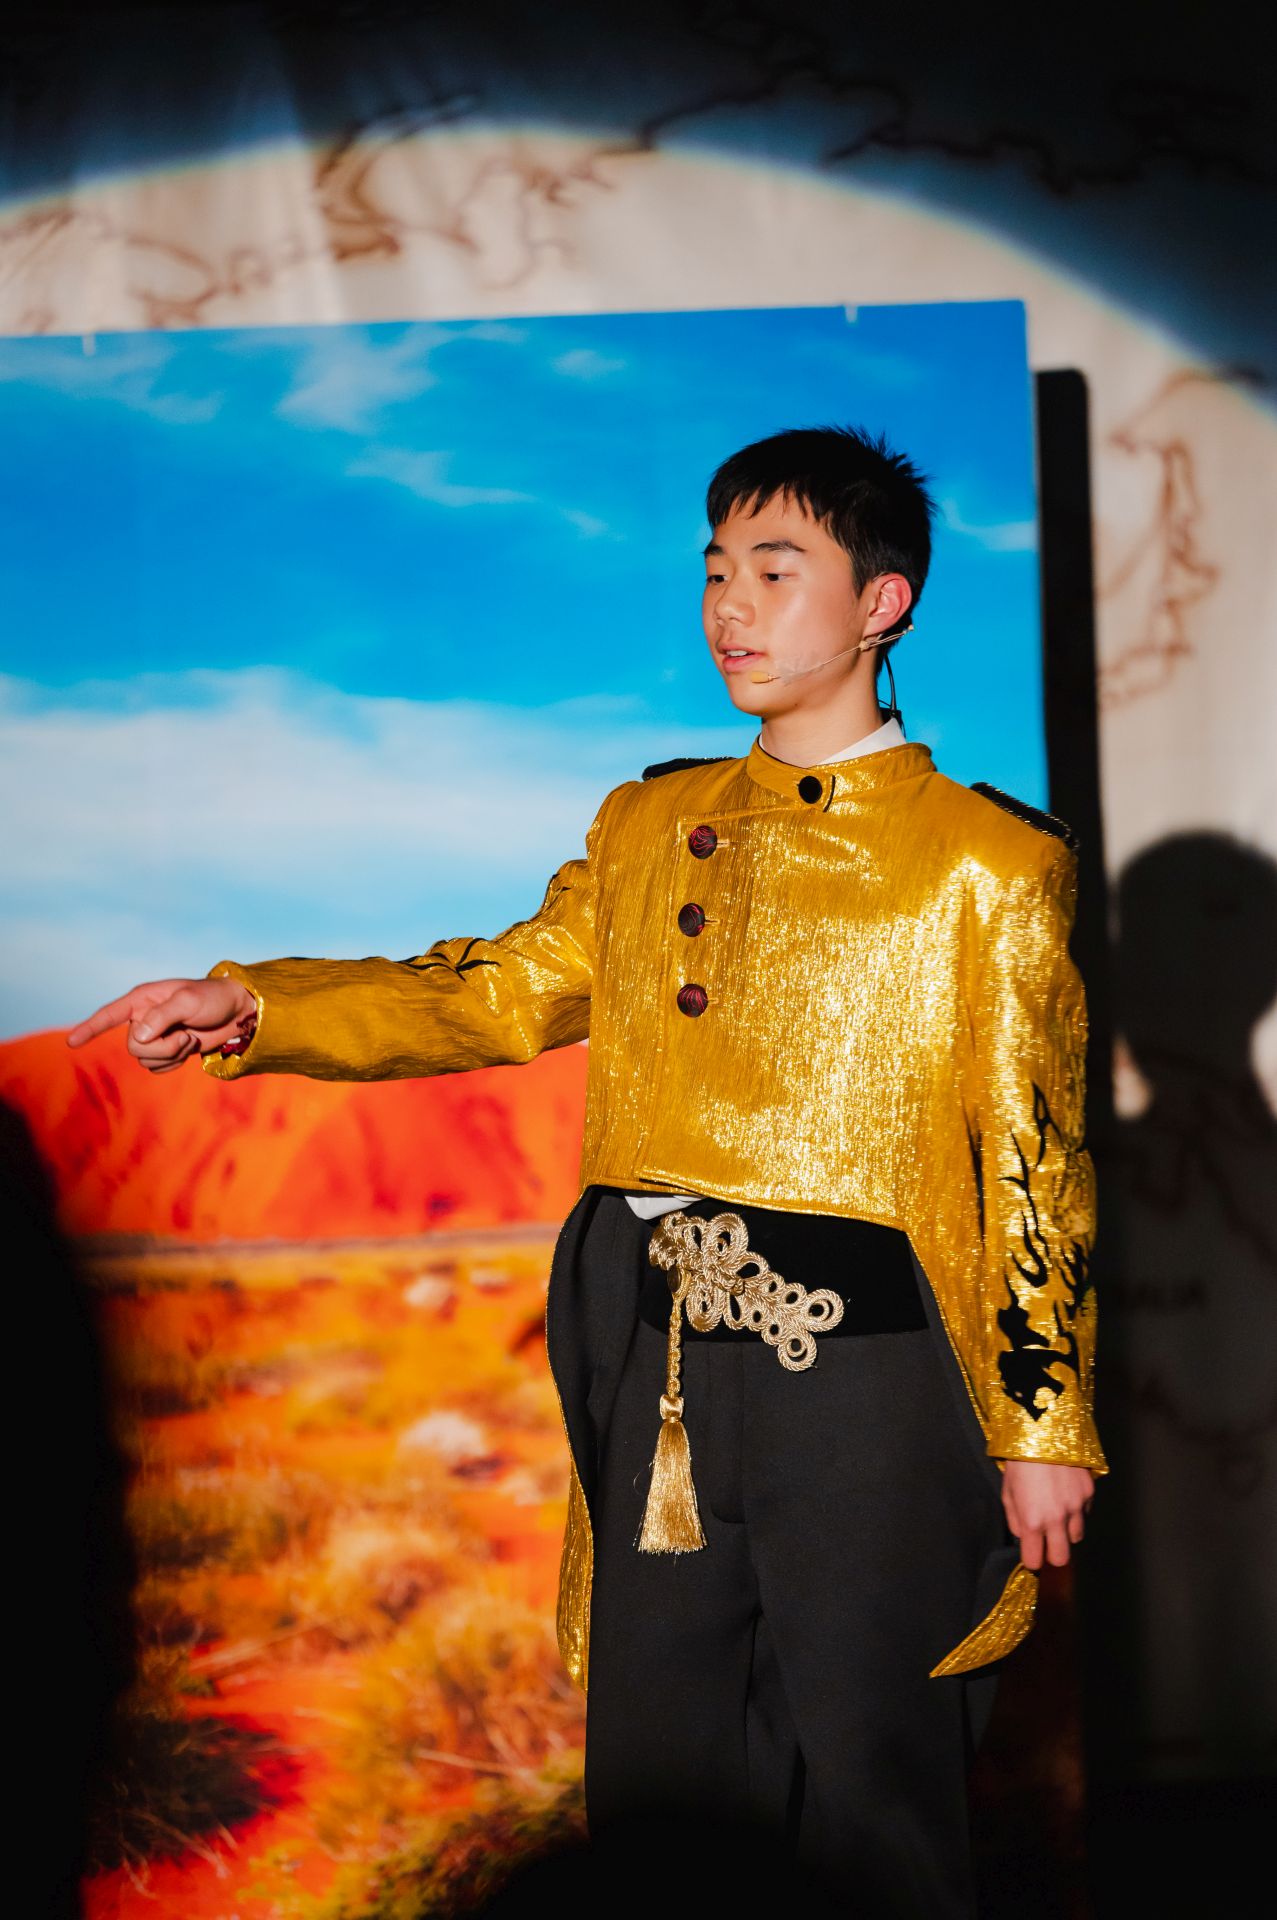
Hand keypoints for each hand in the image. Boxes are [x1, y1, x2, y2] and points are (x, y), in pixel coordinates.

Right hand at [66, 977, 256, 1073]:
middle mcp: (143, 1018)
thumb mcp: (189, 1001)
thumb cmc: (213, 998)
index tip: (71, 1042)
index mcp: (143, 999)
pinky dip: (173, 1064)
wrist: (236, 1013)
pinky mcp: (166, 1050)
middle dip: (161, 1048)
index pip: (109, 1015)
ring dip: (171, 1055)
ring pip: (144, 1060)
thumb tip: (137, 1036)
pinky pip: (157, 1068)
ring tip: (190, 1038)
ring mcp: (154, 1036)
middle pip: (133, 1047)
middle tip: (186, 1036)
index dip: (90, 1028)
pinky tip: (188, 1051)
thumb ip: (162, 1016)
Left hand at [1000, 1459, 1094, 1568]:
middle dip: (1053, 1553)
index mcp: (1032, 1521)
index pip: (1035, 1561)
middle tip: (1047, 1541)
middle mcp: (1057, 1519)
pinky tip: (1066, 1494)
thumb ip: (1015, 1520)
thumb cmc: (1019, 1462)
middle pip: (1061, 1558)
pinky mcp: (1089, 1493)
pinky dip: (1077, 1511)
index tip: (1031, 1552)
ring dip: (1066, 1531)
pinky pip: (1085, 1514)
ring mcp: (1076, 1507)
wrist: (1042, 1431)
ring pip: (1076, 1537)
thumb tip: (1024, 1536)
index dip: (1032, 1559)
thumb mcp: (1007, 1492)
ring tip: (1057, 1513)